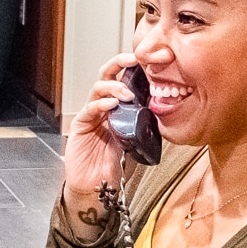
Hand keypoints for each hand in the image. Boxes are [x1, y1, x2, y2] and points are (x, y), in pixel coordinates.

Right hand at [60, 54, 137, 237]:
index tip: (147, 60)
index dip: (132, 67)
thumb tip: (166, 107)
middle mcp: (103, 106)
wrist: (97, 188)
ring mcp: (90, 115)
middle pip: (107, 75)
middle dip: (119, 64)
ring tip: (127, 93)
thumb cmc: (115, 165)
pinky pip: (89, 109)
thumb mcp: (136, 139)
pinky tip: (112, 105)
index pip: (123, 79)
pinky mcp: (80, 126)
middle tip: (133, 60)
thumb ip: (144, 122)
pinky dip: (101, 104)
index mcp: (117, 107)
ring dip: (114, 87)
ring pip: (98, 89)